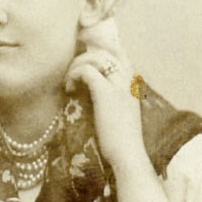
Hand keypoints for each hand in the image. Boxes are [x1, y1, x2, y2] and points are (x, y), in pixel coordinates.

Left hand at [66, 45, 147, 170]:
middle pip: (105, 51)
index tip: (82, 55)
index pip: (119, 52)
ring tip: (68, 83)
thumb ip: (109, 96)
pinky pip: (86, 71)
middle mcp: (128, 80)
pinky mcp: (107, 93)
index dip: (100, 47)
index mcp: (132, 83)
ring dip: (76, 66)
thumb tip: (88, 87)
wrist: (128, 154)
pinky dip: (73, 76)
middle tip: (70, 71)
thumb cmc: (119, 139)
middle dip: (83, 55)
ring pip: (95, 58)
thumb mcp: (118, 112)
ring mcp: (119, 85)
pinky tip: (69, 89)